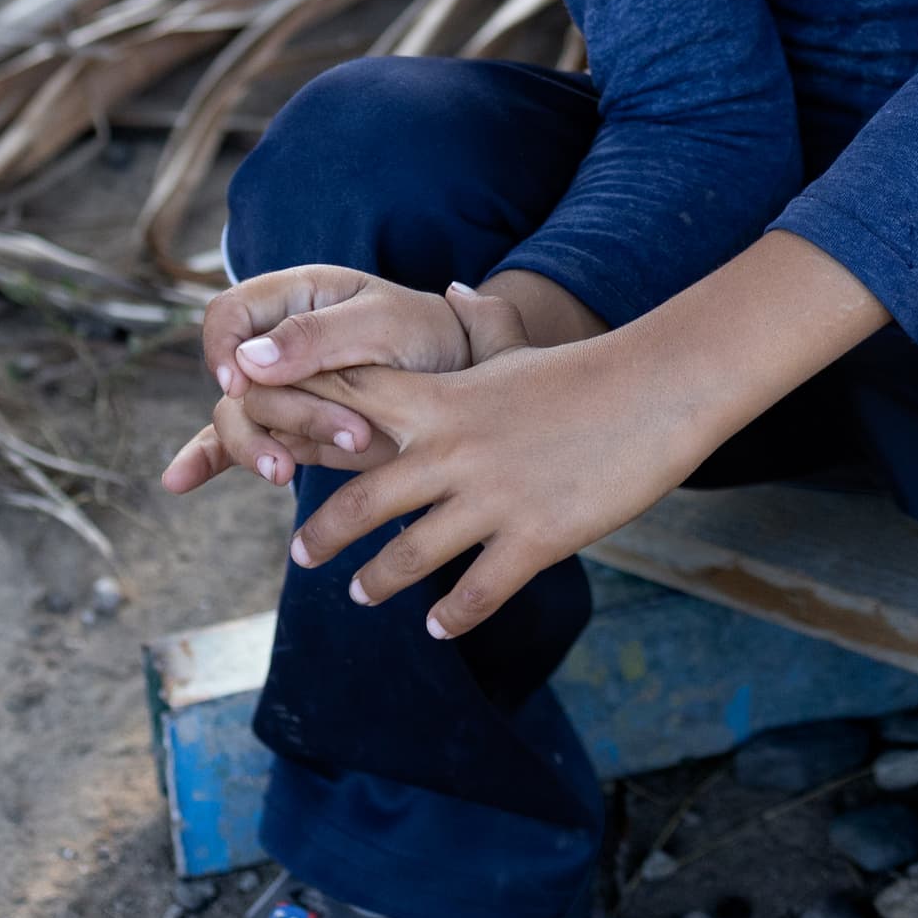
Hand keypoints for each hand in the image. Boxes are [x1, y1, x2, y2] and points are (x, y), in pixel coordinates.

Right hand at [158, 266, 533, 495]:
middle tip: (353, 437)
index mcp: (298, 295)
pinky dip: (209, 460)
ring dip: (262, 449)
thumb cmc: (431, 336)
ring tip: (291, 476)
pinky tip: (180, 482)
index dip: (224, 348)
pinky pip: (236, 442)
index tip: (243, 381)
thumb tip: (247, 360)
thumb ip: (318, 335)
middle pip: (239, 380)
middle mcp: (280, 341)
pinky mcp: (289, 429)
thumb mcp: (385, 324)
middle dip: (286, 412)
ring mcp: (282, 387)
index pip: (229, 314)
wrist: (466, 382)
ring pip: (239, 419)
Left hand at [287, 229, 889, 632]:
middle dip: (324, 533)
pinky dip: (453, 614)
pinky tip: (439, 627)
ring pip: (410, 554)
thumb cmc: (586, 373)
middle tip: (301, 554)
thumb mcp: (518, 351)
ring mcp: (492, 498)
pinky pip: (477, 590)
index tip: (261, 438)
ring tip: (361, 594)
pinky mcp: (534, 537)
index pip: (349, 409)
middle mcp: (454, 451)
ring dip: (378, 580)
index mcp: (442, 403)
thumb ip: (479, 330)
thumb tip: (457, 291)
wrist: (656, 391)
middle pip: (362, 500)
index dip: (299, 422)